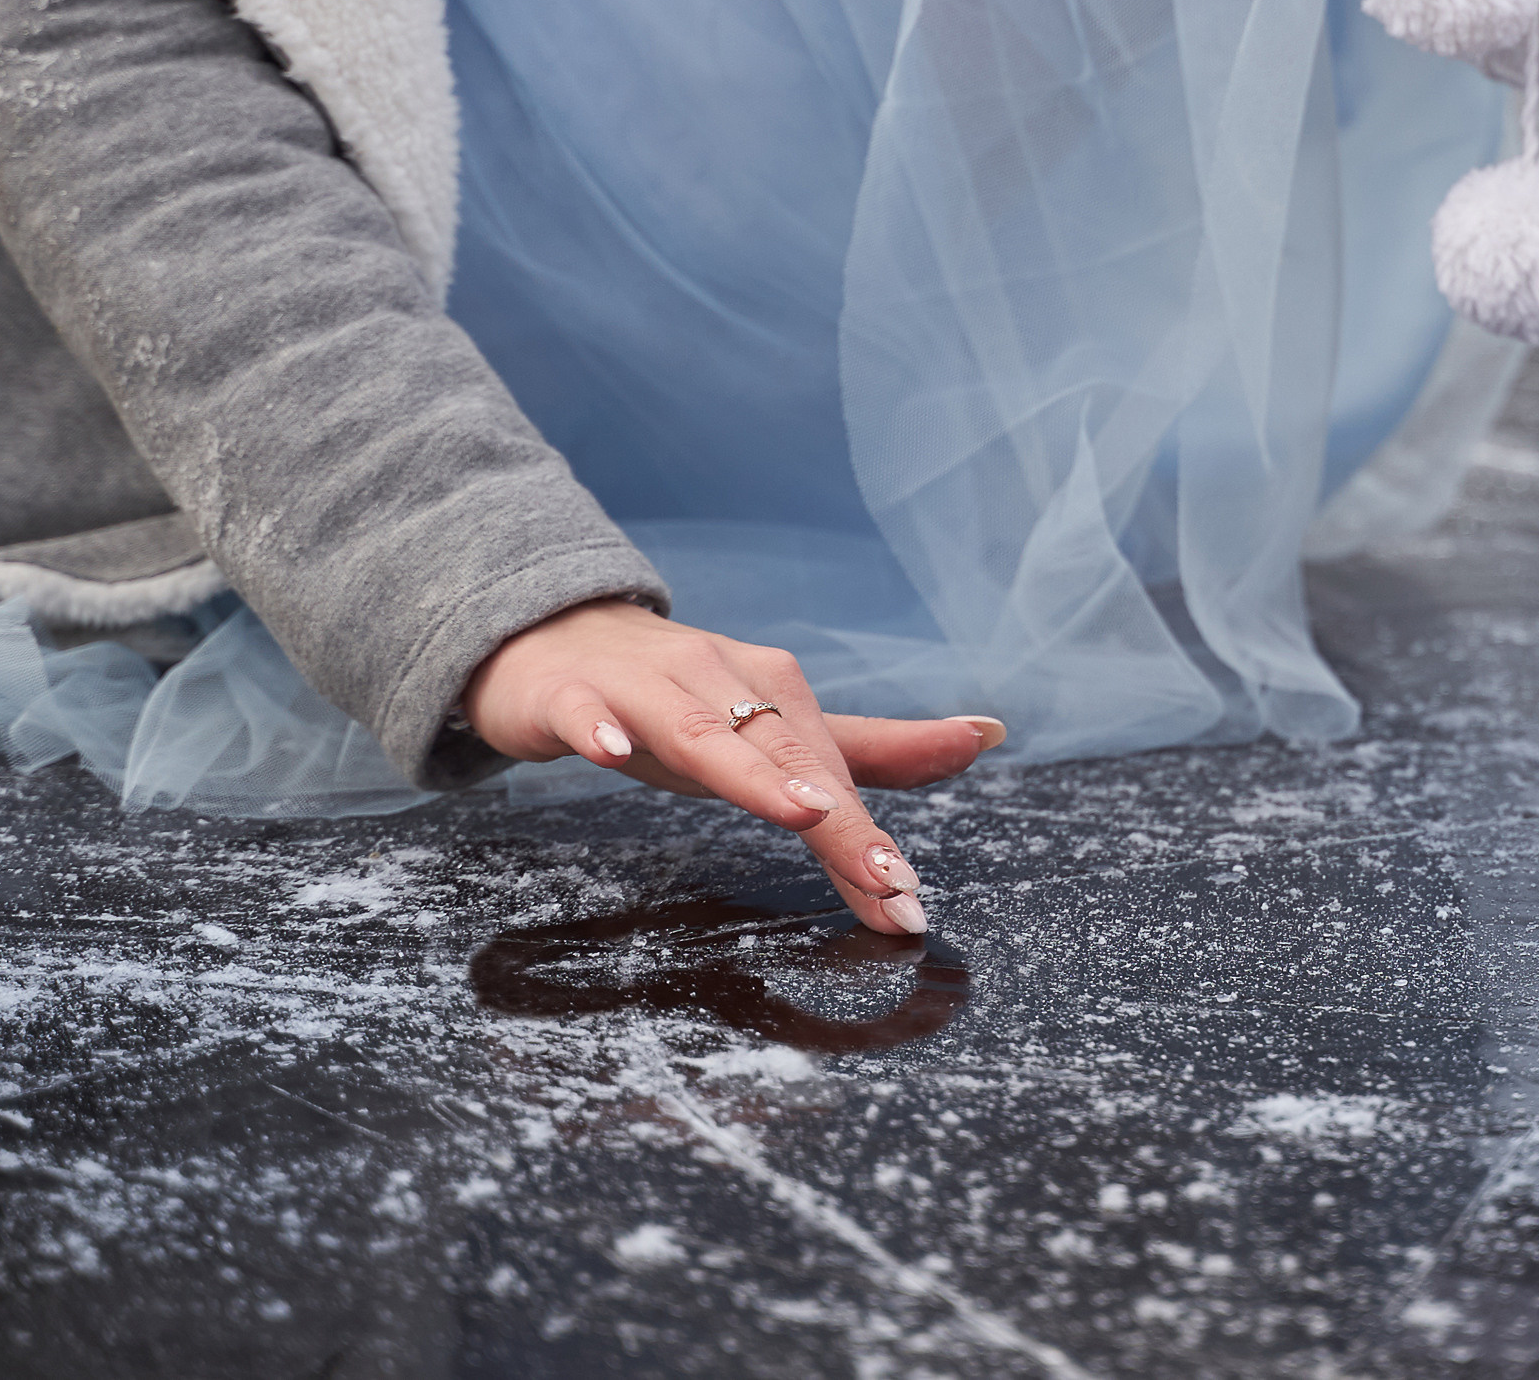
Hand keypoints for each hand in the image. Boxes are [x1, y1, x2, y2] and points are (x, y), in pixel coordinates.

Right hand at [462, 599, 1005, 934]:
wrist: (550, 638)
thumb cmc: (672, 698)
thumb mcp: (770, 729)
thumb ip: (873, 747)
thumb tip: (988, 734)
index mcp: (770, 690)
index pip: (831, 772)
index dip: (870, 838)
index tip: (908, 902)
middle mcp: (716, 680)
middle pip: (782, 752)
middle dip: (836, 816)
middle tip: (885, 879)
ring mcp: (640, 684)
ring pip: (698, 726)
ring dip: (749, 767)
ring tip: (800, 811)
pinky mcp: (568, 694)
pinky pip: (583, 710)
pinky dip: (598, 726)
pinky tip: (611, 751)